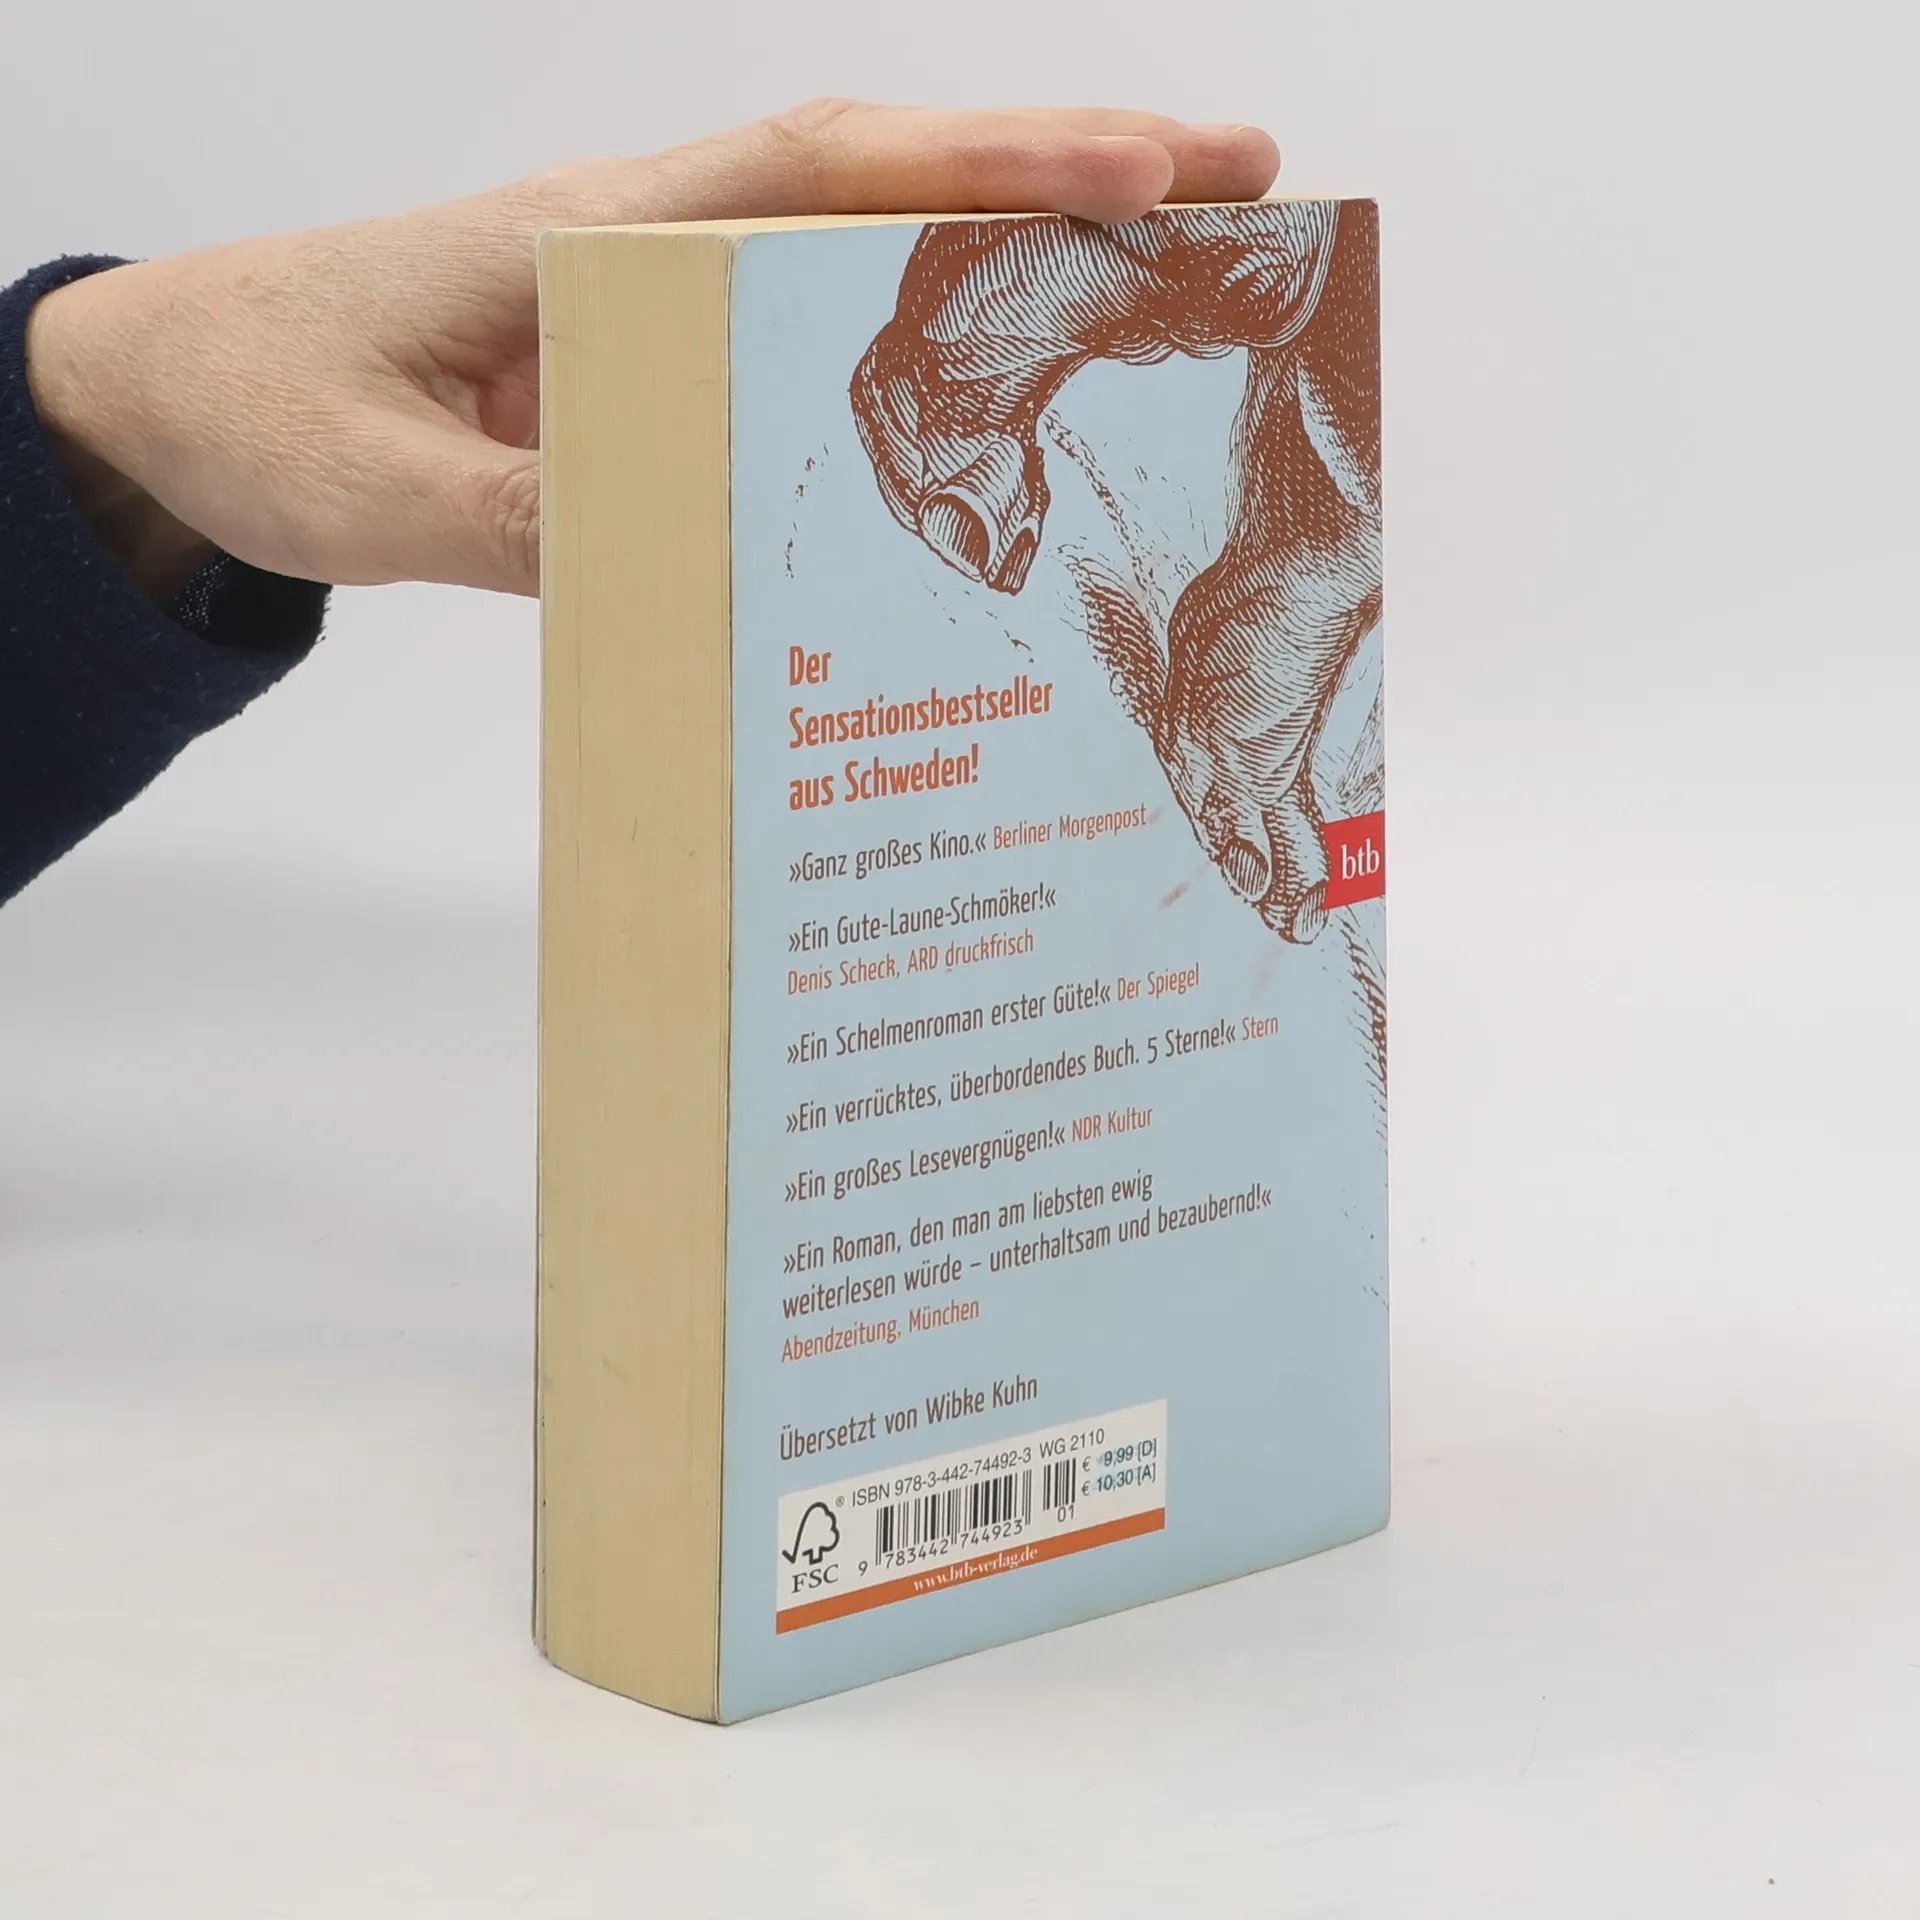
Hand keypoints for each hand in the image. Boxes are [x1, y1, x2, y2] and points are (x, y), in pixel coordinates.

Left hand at [22, 102, 1278, 601]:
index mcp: (595, 242)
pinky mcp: (655, 365)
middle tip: (1240, 185)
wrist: (177, 396)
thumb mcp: (377, 492)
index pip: (820, 171)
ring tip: (1179, 267)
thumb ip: (526, 524)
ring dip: (1015, 246)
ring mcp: (660, 300)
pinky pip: (808, 336)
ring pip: (862, 249)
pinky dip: (919, 335)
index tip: (1140, 165)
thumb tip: (695, 562)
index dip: (985, 161)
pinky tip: (998, 386)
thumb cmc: (261, 405)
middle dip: (1064, 171)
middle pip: (884, 182)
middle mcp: (650, 247)